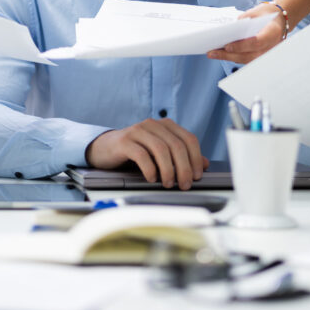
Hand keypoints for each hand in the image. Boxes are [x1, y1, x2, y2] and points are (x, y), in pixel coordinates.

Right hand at [86, 118, 208, 189]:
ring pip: (161, 149)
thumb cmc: (134, 151)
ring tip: (168, 184)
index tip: (197, 176)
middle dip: (184, 168)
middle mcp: (153, 125)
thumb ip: (181, 156)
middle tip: (184, 184)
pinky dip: (150, 169)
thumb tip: (205, 164)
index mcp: (165, 125)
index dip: (196, 158)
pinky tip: (152, 178)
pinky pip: (142, 154)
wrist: (104, 149)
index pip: (189, 139)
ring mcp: (138, 131)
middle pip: (177, 145)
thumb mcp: (160, 153)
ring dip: (168, 170)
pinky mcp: (124, 141)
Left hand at [207, 2, 284, 63]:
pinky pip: (246, 59)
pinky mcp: (260, 57)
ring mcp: (266, 54)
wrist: (279, 20)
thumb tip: (228, 30)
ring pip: (245, 60)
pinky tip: (221, 53)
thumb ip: (244, 20)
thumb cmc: (266, 15)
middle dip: (229, 55)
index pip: (256, 42)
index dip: (241, 46)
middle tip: (212, 52)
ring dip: (228, 57)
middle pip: (248, 55)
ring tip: (212, 53)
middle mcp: (271, 47)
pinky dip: (233, 57)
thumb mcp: (255, 12)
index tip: (227, 46)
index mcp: (272, 32)